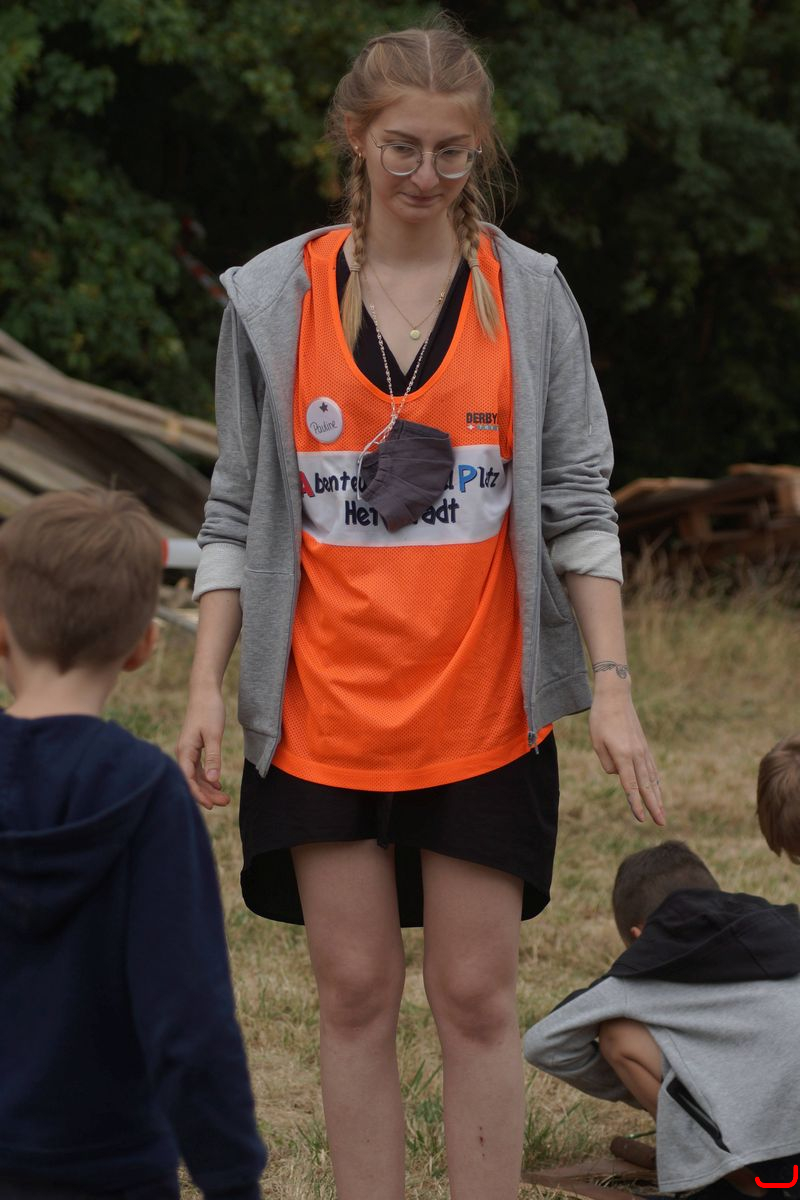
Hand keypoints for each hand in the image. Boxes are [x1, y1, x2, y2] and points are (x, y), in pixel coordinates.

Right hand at [176, 687, 230, 809]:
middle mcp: (183, 753)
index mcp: (184, 751)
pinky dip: (208, 778)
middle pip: (192, 780)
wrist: (205, 692)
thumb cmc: (209, 710)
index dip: (198, 794)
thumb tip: (212, 781)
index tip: (211, 806)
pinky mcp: (194, 748)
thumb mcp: (214, 735)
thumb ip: (213, 758)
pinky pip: (199, 768)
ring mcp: (188, 751)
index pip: (188, 779)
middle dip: (207, 794)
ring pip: (196, 776)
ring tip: (225, 798)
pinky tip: (218, 786)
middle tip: (226, 803)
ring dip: (209, 788)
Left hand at [589, 683, 664, 825]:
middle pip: (647, 785)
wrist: (616, 696)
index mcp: (623, 755)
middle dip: (654, 806)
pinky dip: (656, 781)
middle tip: (662, 823)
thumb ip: (607, 763)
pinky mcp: (644, 746)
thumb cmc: (601, 719)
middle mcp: (636, 754)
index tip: (640, 819)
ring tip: (662, 813)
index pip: (630, 785)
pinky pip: (651, 768)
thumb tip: (619, 775)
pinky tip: (658, 790)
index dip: (635, 803)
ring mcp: (643, 750)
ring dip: (658, 796)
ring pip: (652, 778)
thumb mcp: (596, 742)